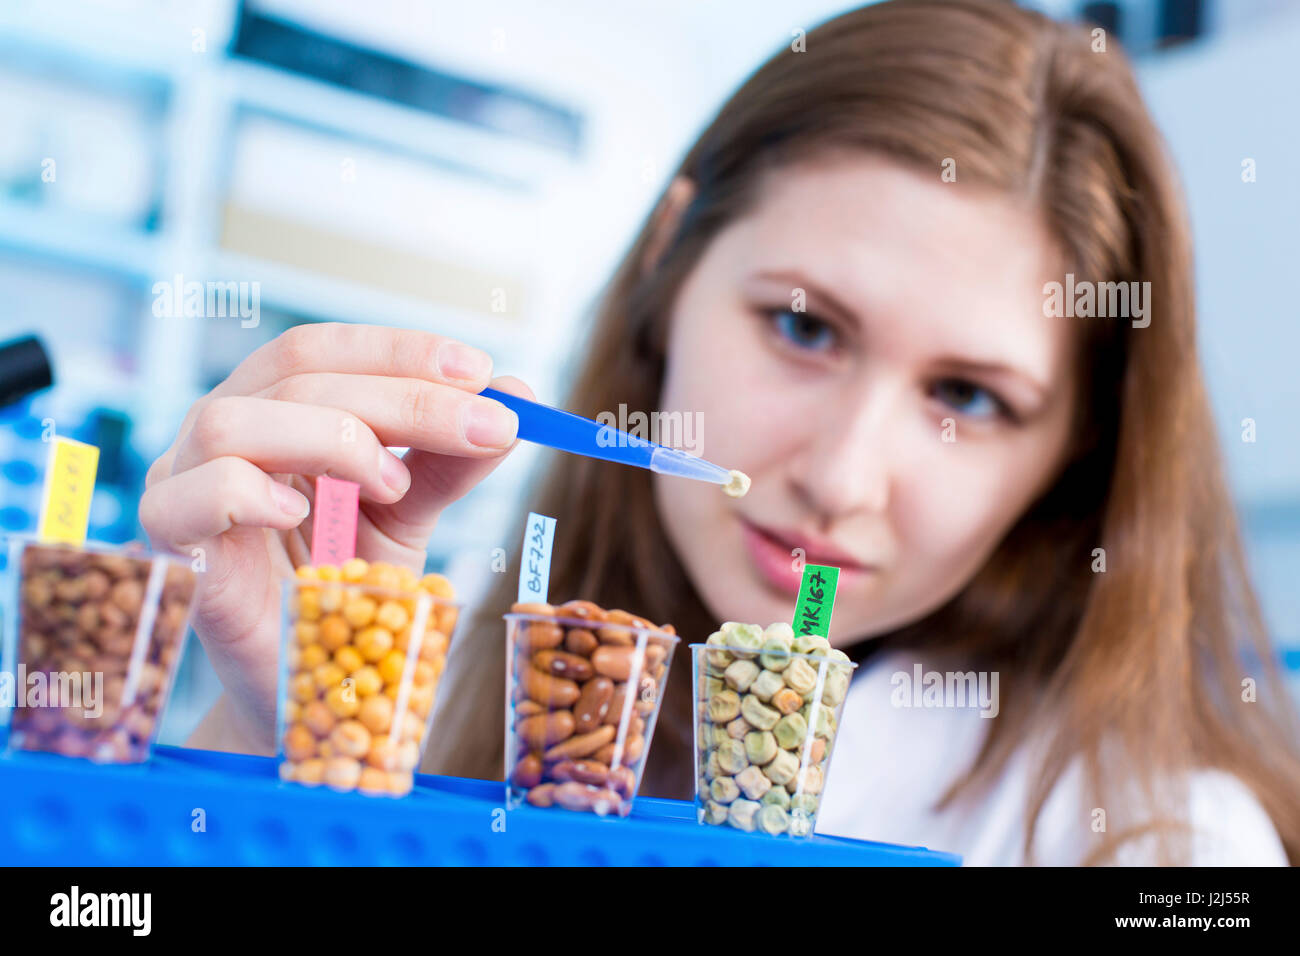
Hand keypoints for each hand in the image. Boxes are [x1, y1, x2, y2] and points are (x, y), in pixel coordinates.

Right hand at [139, 323, 531, 752]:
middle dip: (406, 398)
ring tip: (393, 487)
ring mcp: (183, 484)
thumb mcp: (408, 512)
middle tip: (487, 427)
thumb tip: (518, 397)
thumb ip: (449, 458)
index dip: (399, 350)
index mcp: (272, 408)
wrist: (310, 682)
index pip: (322, 350)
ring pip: (233, 420)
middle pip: (298, 378)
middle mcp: (221, 430)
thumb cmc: (346, 584)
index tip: (481, 372)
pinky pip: (189, 497)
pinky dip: (249, 493)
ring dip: (332, 440)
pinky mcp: (170, 549)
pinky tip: (300, 515)